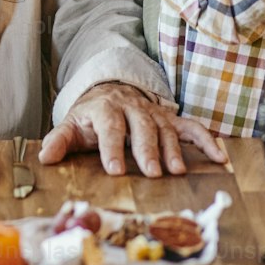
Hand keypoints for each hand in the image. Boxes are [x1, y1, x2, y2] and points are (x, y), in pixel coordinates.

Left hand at [39, 82, 228, 176]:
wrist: (109, 92)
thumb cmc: (90, 118)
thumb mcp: (71, 126)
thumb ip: (59, 141)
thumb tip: (45, 157)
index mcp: (105, 109)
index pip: (109, 127)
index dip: (112, 147)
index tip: (115, 169)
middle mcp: (133, 108)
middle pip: (141, 127)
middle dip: (147, 149)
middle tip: (152, 172)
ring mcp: (155, 113)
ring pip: (166, 129)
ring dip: (173, 149)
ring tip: (177, 171)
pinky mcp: (171, 120)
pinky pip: (192, 127)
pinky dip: (207, 140)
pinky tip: (219, 157)